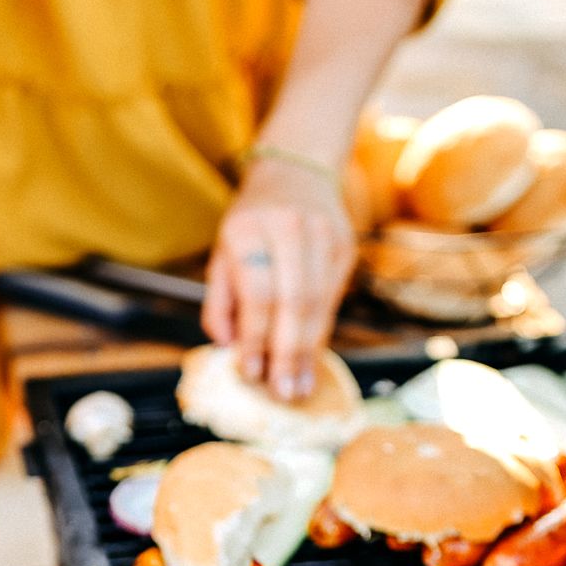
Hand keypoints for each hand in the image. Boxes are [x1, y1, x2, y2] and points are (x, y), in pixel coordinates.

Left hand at [202, 155, 355, 400]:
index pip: (257, 293)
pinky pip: (332, 301)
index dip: (255, 337)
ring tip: (299, 388)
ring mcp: (324, 236)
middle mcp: (290, 229)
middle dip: (287, 353)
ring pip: (318, 305)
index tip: (251, 374)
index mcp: (249, 229)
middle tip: (282, 393)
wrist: (297, 172)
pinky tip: (312, 362)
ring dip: (308, 353)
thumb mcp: (222, 253)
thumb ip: (220, 301)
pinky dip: (320, 335)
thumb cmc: (251, 223)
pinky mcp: (345, 248)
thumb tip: (227, 348)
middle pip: (293, 302)